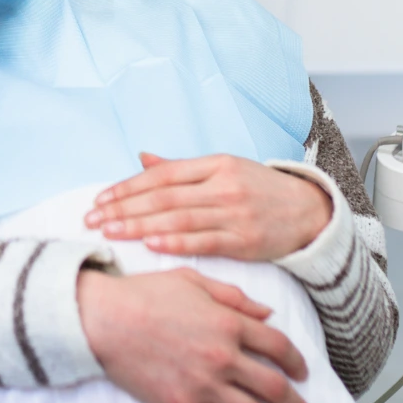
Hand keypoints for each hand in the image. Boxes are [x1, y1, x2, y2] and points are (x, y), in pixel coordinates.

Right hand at [77, 268, 312, 402]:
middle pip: (274, 386)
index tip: (303, 375)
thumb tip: (267, 313)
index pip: (278, 346)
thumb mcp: (193, 280)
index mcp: (229, 323)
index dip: (297, 363)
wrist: (103, 318)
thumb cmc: (144, 293)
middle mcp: (223, 356)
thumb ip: (233, 296)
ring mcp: (203, 385)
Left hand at [85, 153, 333, 261]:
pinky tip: (151, 245)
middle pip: (164, 196)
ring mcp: (235, 212)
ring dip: (140, 226)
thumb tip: (142, 158)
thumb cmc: (260, 190)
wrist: (310, 213)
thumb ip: (182, 168)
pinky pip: (205, 242)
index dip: (128, 187)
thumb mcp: (224, 169)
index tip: (100, 199)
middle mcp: (223, 185)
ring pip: (179, 218)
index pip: (162, 174)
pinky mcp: (245, 240)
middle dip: (124, 208)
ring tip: (110, 232)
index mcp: (216, 164)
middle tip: (92, 219)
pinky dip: (176, 243)